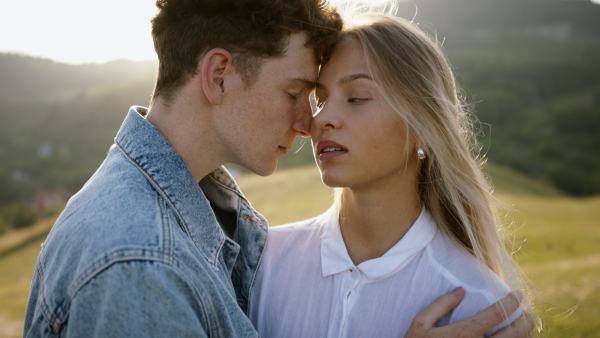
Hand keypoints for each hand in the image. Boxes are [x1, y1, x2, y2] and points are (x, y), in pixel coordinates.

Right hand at [405, 287, 533, 336]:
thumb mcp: (420, 324)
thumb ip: (440, 305)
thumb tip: (460, 291)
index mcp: (463, 334)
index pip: (496, 314)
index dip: (511, 302)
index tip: (518, 294)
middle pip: (515, 333)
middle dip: (527, 320)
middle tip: (527, 313)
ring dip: (525, 336)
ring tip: (524, 328)